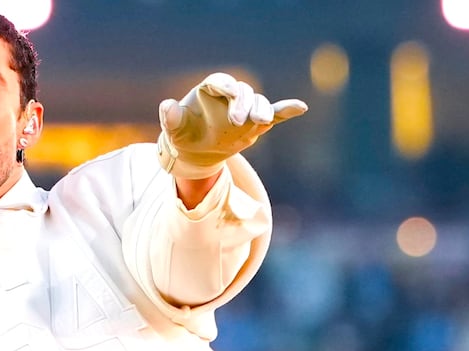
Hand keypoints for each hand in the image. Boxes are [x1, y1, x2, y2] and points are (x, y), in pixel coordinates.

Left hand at [157, 73, 307, 179]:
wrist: (196, 150)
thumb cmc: (183, 136)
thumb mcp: (173, 130)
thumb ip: (171, 118)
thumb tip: (167, 106)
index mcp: (210, 89)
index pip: (221, 81)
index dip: (226, 87)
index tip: (229, 96)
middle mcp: (230, 95)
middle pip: (243, 91)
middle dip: (244, 103)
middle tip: (238, 122)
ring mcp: (245, 108)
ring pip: (258, 103)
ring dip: (262, 110)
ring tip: (261, 122)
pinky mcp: (255, 122)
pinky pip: (274, 114)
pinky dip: (286, 111)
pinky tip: (301, 107)